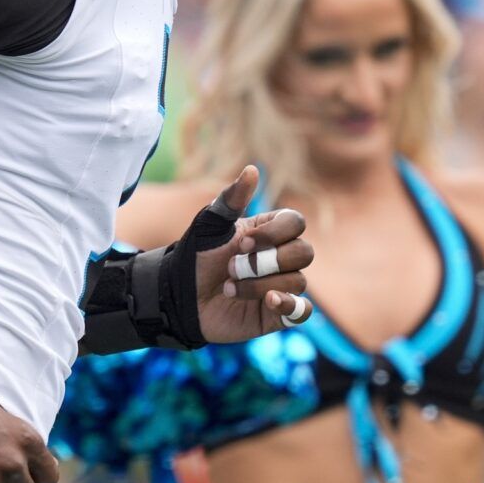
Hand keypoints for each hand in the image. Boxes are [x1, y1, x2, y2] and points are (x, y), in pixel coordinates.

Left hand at [193, 165, 313, 344]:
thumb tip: (251, 169)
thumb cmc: (195, 255)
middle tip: (232, 268)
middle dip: (267, 261)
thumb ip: (231, 199)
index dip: (273, 234)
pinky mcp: (278, 312)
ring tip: (230, 288)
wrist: (179, 296)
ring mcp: (281, 285)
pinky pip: (302, 310)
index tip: (241, 243)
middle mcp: (281, 257)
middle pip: (304, 252)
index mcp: (270, 231)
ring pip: (298, 281)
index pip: (296, 223)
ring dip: (261, 285)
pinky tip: (269, 301)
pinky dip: (290, 305)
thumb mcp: (209, 224)